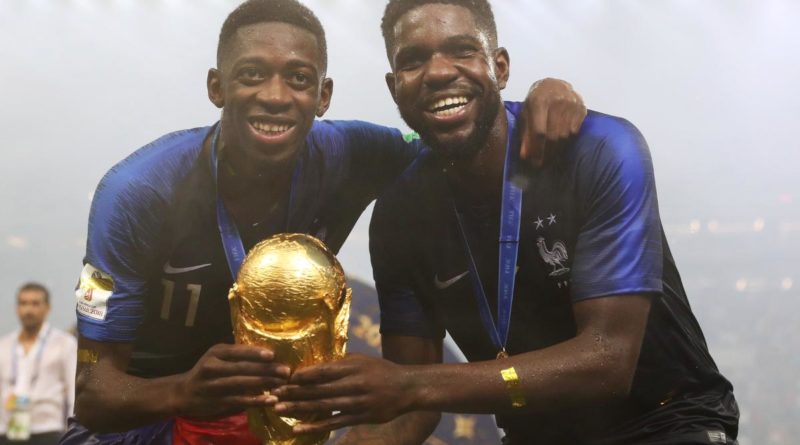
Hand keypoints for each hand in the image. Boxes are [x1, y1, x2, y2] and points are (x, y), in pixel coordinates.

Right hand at [172, 343, 289, 417]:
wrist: (183, 393)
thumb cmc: (207, 372)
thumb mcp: (217, 358)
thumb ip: (237, 355)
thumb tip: (270, 353)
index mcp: (216, 352)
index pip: (238, 351)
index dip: (255, 353)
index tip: (273, 355)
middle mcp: (213, 367)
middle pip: (243, 367)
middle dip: (267, 369)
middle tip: (286, 371)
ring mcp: (213, 385)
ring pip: (242, 384)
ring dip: (265, 384)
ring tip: (282, 384)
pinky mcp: (217, 401)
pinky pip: (240, 401)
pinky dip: (256, 401)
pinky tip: (270, 400)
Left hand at [271, 354, 414, 434]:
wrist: (407, 388)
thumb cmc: (381, 371)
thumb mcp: (361, 360)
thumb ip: (339, 363)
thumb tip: (313, 365)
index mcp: (353, 366)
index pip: (322, 370)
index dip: (302, 375)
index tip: (283, 377)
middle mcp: (354, 383)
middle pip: (318, 389)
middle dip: (293, 391)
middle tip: (272, 393)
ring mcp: (357, 402)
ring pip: (322, 406)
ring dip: (298, 408)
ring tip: (278, 408)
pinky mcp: (360, 417)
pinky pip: (333, 422)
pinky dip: (314, 426)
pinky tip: (297, 428)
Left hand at [520, 78, 586, 165]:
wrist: (555, 84)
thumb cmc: (536, 100)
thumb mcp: (526, 113)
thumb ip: (525, 133)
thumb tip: (525, 155)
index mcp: (539, 101)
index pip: (539, 131)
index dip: (537, 149)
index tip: (535, 163)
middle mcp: (557, 102)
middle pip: (553, 136)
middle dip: (547, 153)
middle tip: (542, 164)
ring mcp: (571, 104)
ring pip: (565, 135)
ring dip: (557, 150)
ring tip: (550, 157)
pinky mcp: (581, 107)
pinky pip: (575, 131)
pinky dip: (567, 141)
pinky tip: (561, 145)